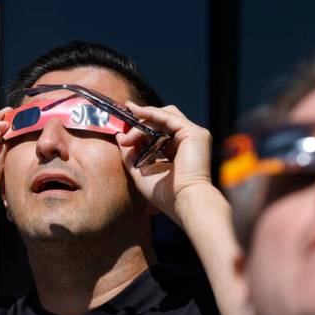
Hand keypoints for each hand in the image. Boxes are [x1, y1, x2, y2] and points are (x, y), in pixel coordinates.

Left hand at [116, 103, 213, 225]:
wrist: (183, 202)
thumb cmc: (166, 195)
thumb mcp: (141, 171)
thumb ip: (130, 155)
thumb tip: (119, 136)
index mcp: (179, 151)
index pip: (159, 131)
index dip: (141, 127)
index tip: (123, 128)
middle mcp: (187, 141)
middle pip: (162, 120)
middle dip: (140, 121)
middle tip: (122, 129)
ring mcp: (193, 136)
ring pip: (164, 116)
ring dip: (143, 121)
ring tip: (128, 134)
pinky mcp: (194, 133)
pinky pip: (168, 116)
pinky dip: (151, 113)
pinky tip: (136, 114)